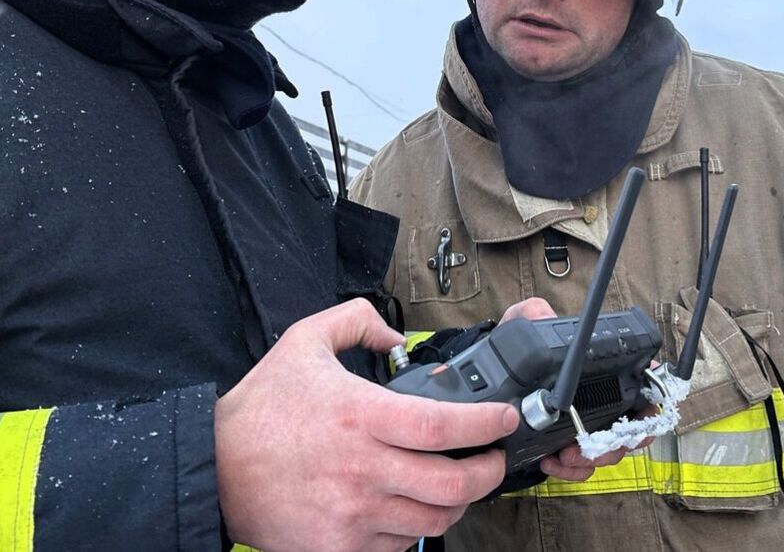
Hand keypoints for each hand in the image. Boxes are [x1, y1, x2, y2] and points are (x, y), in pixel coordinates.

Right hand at [215, 300, 519, 551]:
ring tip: (458, 485)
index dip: (486, 423)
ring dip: (456, 503)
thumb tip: (397, 337)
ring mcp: (351, 513)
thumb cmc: (259, 411)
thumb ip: (355, 323)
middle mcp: (361, 469)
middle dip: (487, 472)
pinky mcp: (337, 546)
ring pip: (433, 519)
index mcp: (360, 417)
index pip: (444, 425)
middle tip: (492, 458)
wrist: (210, 469)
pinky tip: (413, 508)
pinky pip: (398, 546)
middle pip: (453, 484)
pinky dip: (415, 529)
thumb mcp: (303, 343)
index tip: (504, 419)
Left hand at [497, 297, 634, 480]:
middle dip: (623, 439)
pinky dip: (573, 470)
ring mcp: (588, 426)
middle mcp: (603, 399)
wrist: (488, 388)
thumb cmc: (513, 354)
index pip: (643, 381)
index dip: (651, 396)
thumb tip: (546, 317)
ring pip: (611, 450)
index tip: (643, 409)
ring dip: (595, 457)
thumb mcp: (520, 325)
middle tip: (599, 442)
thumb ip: (533, 313)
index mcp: (602, 368)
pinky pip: (583, 467)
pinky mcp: (568, 448)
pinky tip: (551, 462)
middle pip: (634, 425)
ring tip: (567, 455)